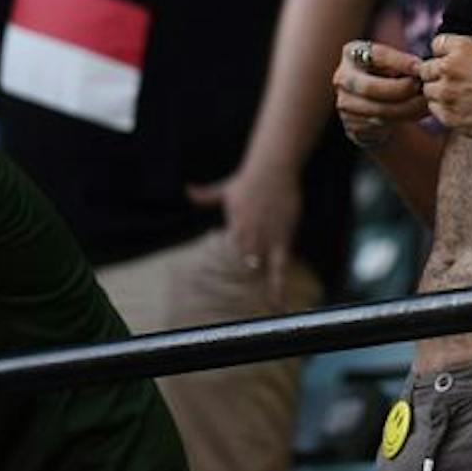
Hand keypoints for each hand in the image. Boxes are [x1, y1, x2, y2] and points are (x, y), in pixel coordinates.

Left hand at [185, 162, 301, 301]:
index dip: (229, 263)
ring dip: (258, 280)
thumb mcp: (225, 189)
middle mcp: (248, 236)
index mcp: (233, 227)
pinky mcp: (284, 238)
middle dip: (243, 275)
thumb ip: (205, 195)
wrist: (274, 168)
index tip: (228, 273)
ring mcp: (266, 238)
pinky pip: (281, 267)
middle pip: (242, 264)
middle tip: (244, 286)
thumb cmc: (250, 177)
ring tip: (258, 301)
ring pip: (259, 267)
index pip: (227, 253)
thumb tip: (187, 189)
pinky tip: (278, 302)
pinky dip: (278, 286)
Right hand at [332, 38, 427, 147]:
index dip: (399, 61)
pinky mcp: (352, 125)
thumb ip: (403, 63)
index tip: (420, 67)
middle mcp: (342, 78)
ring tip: (426, 103)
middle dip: (401, 89)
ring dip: (407, 108)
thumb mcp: (393, 62)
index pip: (375, 55)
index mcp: (352, 53)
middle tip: (422, 88)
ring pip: (377, 110)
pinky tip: (418, 113)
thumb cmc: (389, 74)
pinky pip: (380, 125)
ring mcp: (344, 104)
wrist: (375, 104)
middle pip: (370, 87)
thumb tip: (422, 69)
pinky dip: (403, 119)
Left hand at [420, 33, 471, 142]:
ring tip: (461, 96)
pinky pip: (434, 108)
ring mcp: (445, 92)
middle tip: (457, 82)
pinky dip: (444, 108)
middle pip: (425, 68)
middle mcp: (448, 66)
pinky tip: (463, 108)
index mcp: (462, 47)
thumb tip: (438, 58)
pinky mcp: (445, 114)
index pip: (436, 44)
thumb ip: (461, 53)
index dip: (444, 54)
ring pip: (428, 90)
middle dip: (437, 74)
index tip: (454, 62)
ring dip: (439, 92)